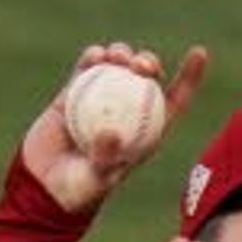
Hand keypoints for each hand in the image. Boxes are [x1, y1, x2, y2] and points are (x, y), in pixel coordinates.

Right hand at [19, 42, 211, 215]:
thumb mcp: (95, 179)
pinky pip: (87, 68)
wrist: (42, 185)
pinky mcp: (75, 91)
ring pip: (117, 67)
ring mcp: (101, 99)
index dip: (189, 76)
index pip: (175, 100)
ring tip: (116, 57)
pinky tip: (95, 55)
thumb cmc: (77, 190)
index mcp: (145, 131)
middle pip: (145, 78)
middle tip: (140, 65)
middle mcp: (127, 111)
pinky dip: (92, 58)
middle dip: (148, 62)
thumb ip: (104, 157)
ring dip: (121, 54)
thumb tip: (110, 132)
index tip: (199, 51)